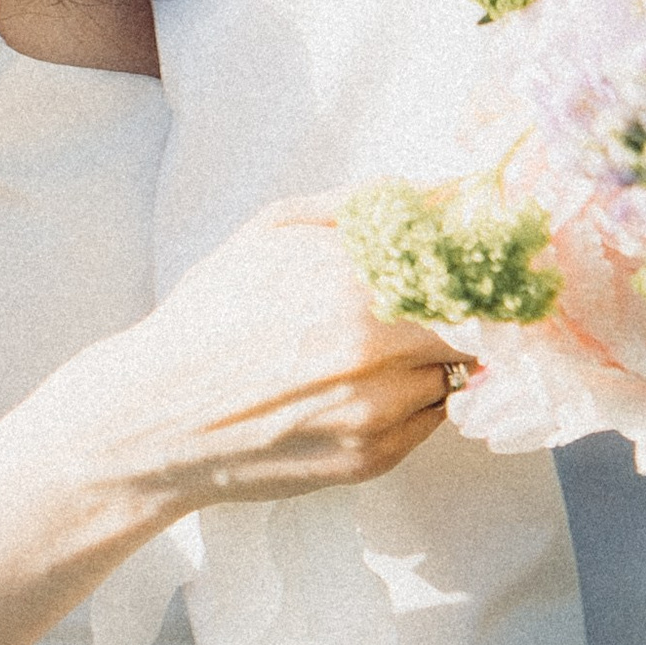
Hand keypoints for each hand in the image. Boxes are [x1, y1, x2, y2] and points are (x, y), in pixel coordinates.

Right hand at [89, 201, 453, 511]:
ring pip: (458, 371)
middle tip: (448, 295)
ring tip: (383, 343)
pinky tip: (366, 382)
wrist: (159, 418)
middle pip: (478, 322)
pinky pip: (433, 417)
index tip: (486, 253)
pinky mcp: (374, 460)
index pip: (468, 266)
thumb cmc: (213, 314)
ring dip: (439, 352)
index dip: (486, 260)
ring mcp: (377, 412)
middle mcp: (373, 350)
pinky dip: (416, 395)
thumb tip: (450, 185)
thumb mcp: (275, 231)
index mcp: (351, 280)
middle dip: (472, 306)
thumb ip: (366, 203)